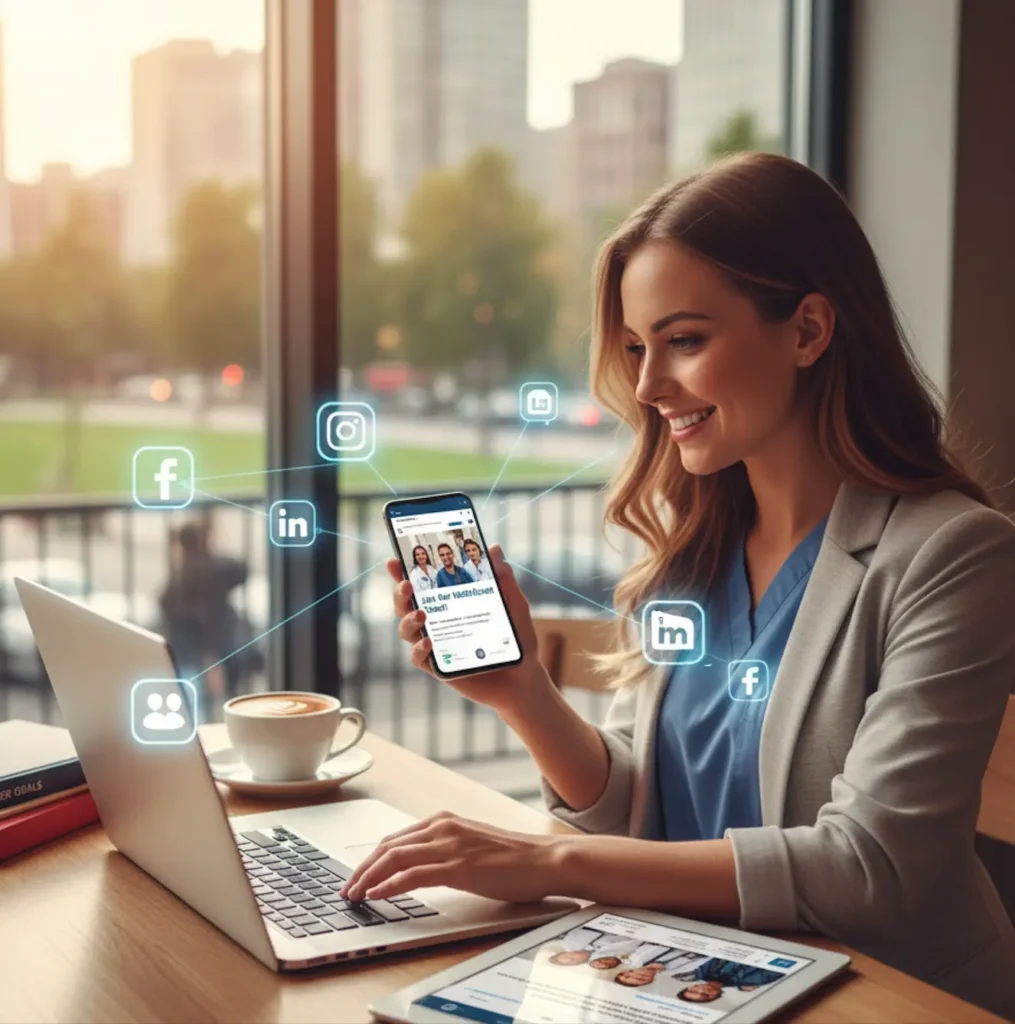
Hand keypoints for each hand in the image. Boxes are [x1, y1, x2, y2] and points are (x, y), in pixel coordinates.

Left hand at [340, 811, 566, 903]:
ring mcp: (450, 845)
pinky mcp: (458, 866)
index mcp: (445, 821)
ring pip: (394, 857)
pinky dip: (390, 884)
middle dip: (362, 869)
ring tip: (354, 894)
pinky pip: (413, 874)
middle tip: (347, 888)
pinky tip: (377, 895)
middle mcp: (443, 827)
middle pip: (387, 846)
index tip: (358, 876)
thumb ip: (446, 851)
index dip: (371, 859)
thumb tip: (420, 870)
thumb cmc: (514, 859)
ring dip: (368, 878)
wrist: (545, 860)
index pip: (395, 838)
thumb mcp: (472, 847)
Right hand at [388, 544, 549, 715]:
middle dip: (400, 592)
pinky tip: (428, 642)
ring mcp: (436, 644)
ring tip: (420, 613)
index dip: (403, 571)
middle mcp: (438, 621)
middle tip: (406, 584)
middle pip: (406, 604)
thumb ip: (504, 579)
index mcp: (450, 602)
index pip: (422, 583)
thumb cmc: (518, 639)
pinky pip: (418, 658)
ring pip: (406, 629)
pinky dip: (418, 649)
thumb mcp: (514, 605)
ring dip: (407, 619)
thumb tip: (495, 548)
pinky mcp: (438, 667)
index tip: (395, 559)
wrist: (524, 678)